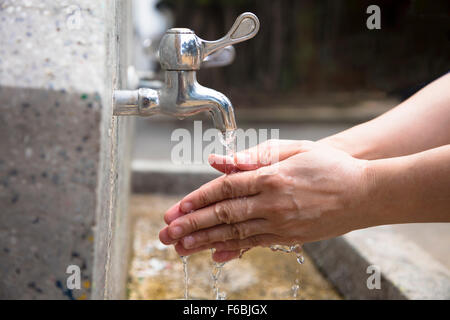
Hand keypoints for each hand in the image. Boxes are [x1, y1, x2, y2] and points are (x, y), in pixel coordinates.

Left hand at [159, 140, 370, 261]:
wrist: (366, 193)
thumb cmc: (330, 166)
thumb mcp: (294, 150)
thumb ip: (254, 157)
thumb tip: (219, 160)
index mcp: (271, 177)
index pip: (223, 189)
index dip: (195, 199)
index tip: (174, 209)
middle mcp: (272, 204)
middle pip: (223, 215)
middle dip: (190, 225)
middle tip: (166, 234)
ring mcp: (281, 224)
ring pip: (234, 234)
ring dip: (203, 241)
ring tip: (180, 248)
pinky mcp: (290, 238)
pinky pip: (255, 244)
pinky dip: (233, 250)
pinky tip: (214, 256)